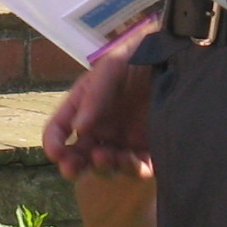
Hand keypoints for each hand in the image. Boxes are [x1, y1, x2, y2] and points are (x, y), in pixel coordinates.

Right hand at [43, 18, 156, 179]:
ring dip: (102, 167)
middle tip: (71, 170)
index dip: (54, 143)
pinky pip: (139, 166)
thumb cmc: (135, 57)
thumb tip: (78, 128)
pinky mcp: (148, 147)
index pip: (59, 130)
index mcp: (83, 108)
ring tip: (105, 157)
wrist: (172, 56)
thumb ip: (94, 97)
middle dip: (72, 164)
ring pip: (107, 164)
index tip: (56, 153)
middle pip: (79, 154)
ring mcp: (123, 139)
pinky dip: (134, 170)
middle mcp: (100, 127)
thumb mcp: (111, 70)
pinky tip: (133, 162)